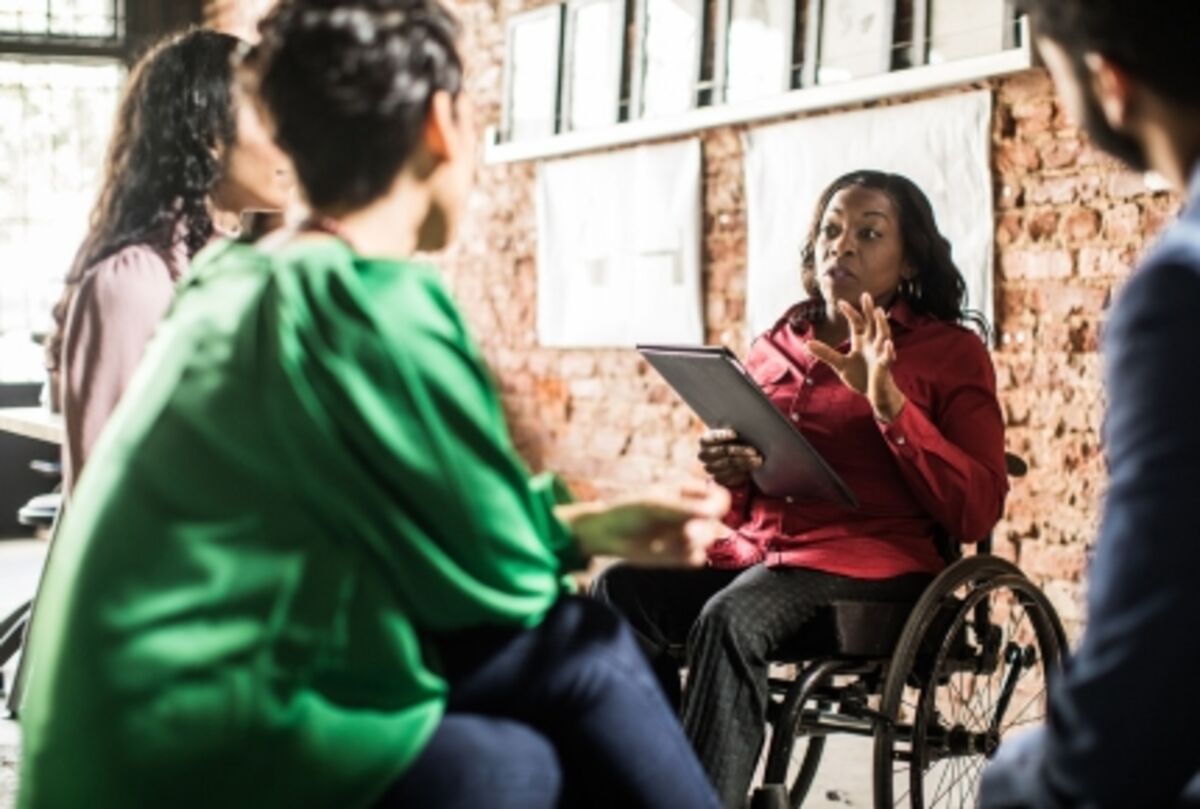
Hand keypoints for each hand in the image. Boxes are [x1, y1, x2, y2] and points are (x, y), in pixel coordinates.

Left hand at [561, 485, 730, 566]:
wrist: (608, 535)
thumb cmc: (629, 511)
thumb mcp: (654, 505)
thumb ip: (682, 509)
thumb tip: (711, 513)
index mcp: (688, 494)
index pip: (718, 497)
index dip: (719, 504)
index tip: (711, 511)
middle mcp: (692, 514)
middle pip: (716, 522)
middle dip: (702, 528)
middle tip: (684, 532)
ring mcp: (687, 534)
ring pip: (708, 541)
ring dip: (692, 543)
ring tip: (668, 541)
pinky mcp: (681, 555)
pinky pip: (697, 559)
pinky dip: (685, 557)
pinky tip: (666, 553)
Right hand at [698, 428, 762, 487]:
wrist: (734, 457)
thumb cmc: (734, 441)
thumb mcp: (732, 433)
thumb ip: (733, 430)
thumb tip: (745, 426)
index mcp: (705, 440)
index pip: (709, 438)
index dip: (722, 436)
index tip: (736, 434)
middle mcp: (704, 455)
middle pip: (721, 452)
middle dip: (739, 451)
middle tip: (754, 451)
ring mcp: (710, 468)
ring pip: (728, 464)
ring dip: (745, 462)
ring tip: (758, 460)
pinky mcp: (718, 479)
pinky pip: (730, 476)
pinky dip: (742, 472)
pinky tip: (752, 468)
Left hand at [807, 292, 906, 421]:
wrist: (874, 393)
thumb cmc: (860, 376)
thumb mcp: (839, 364)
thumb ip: (825, 353)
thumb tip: (806, 344)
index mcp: (861, 340)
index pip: (857, 322)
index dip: (850, 312)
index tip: (840, 302)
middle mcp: (872, 343)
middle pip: (871, 323)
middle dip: (869, 310)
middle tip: (866, 296)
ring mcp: (880, 353)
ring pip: (883, 335)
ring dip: (882, 324)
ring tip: (879, 312)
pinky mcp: (885, 366)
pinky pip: (888, 357)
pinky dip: (889, 351)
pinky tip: (888, 344)